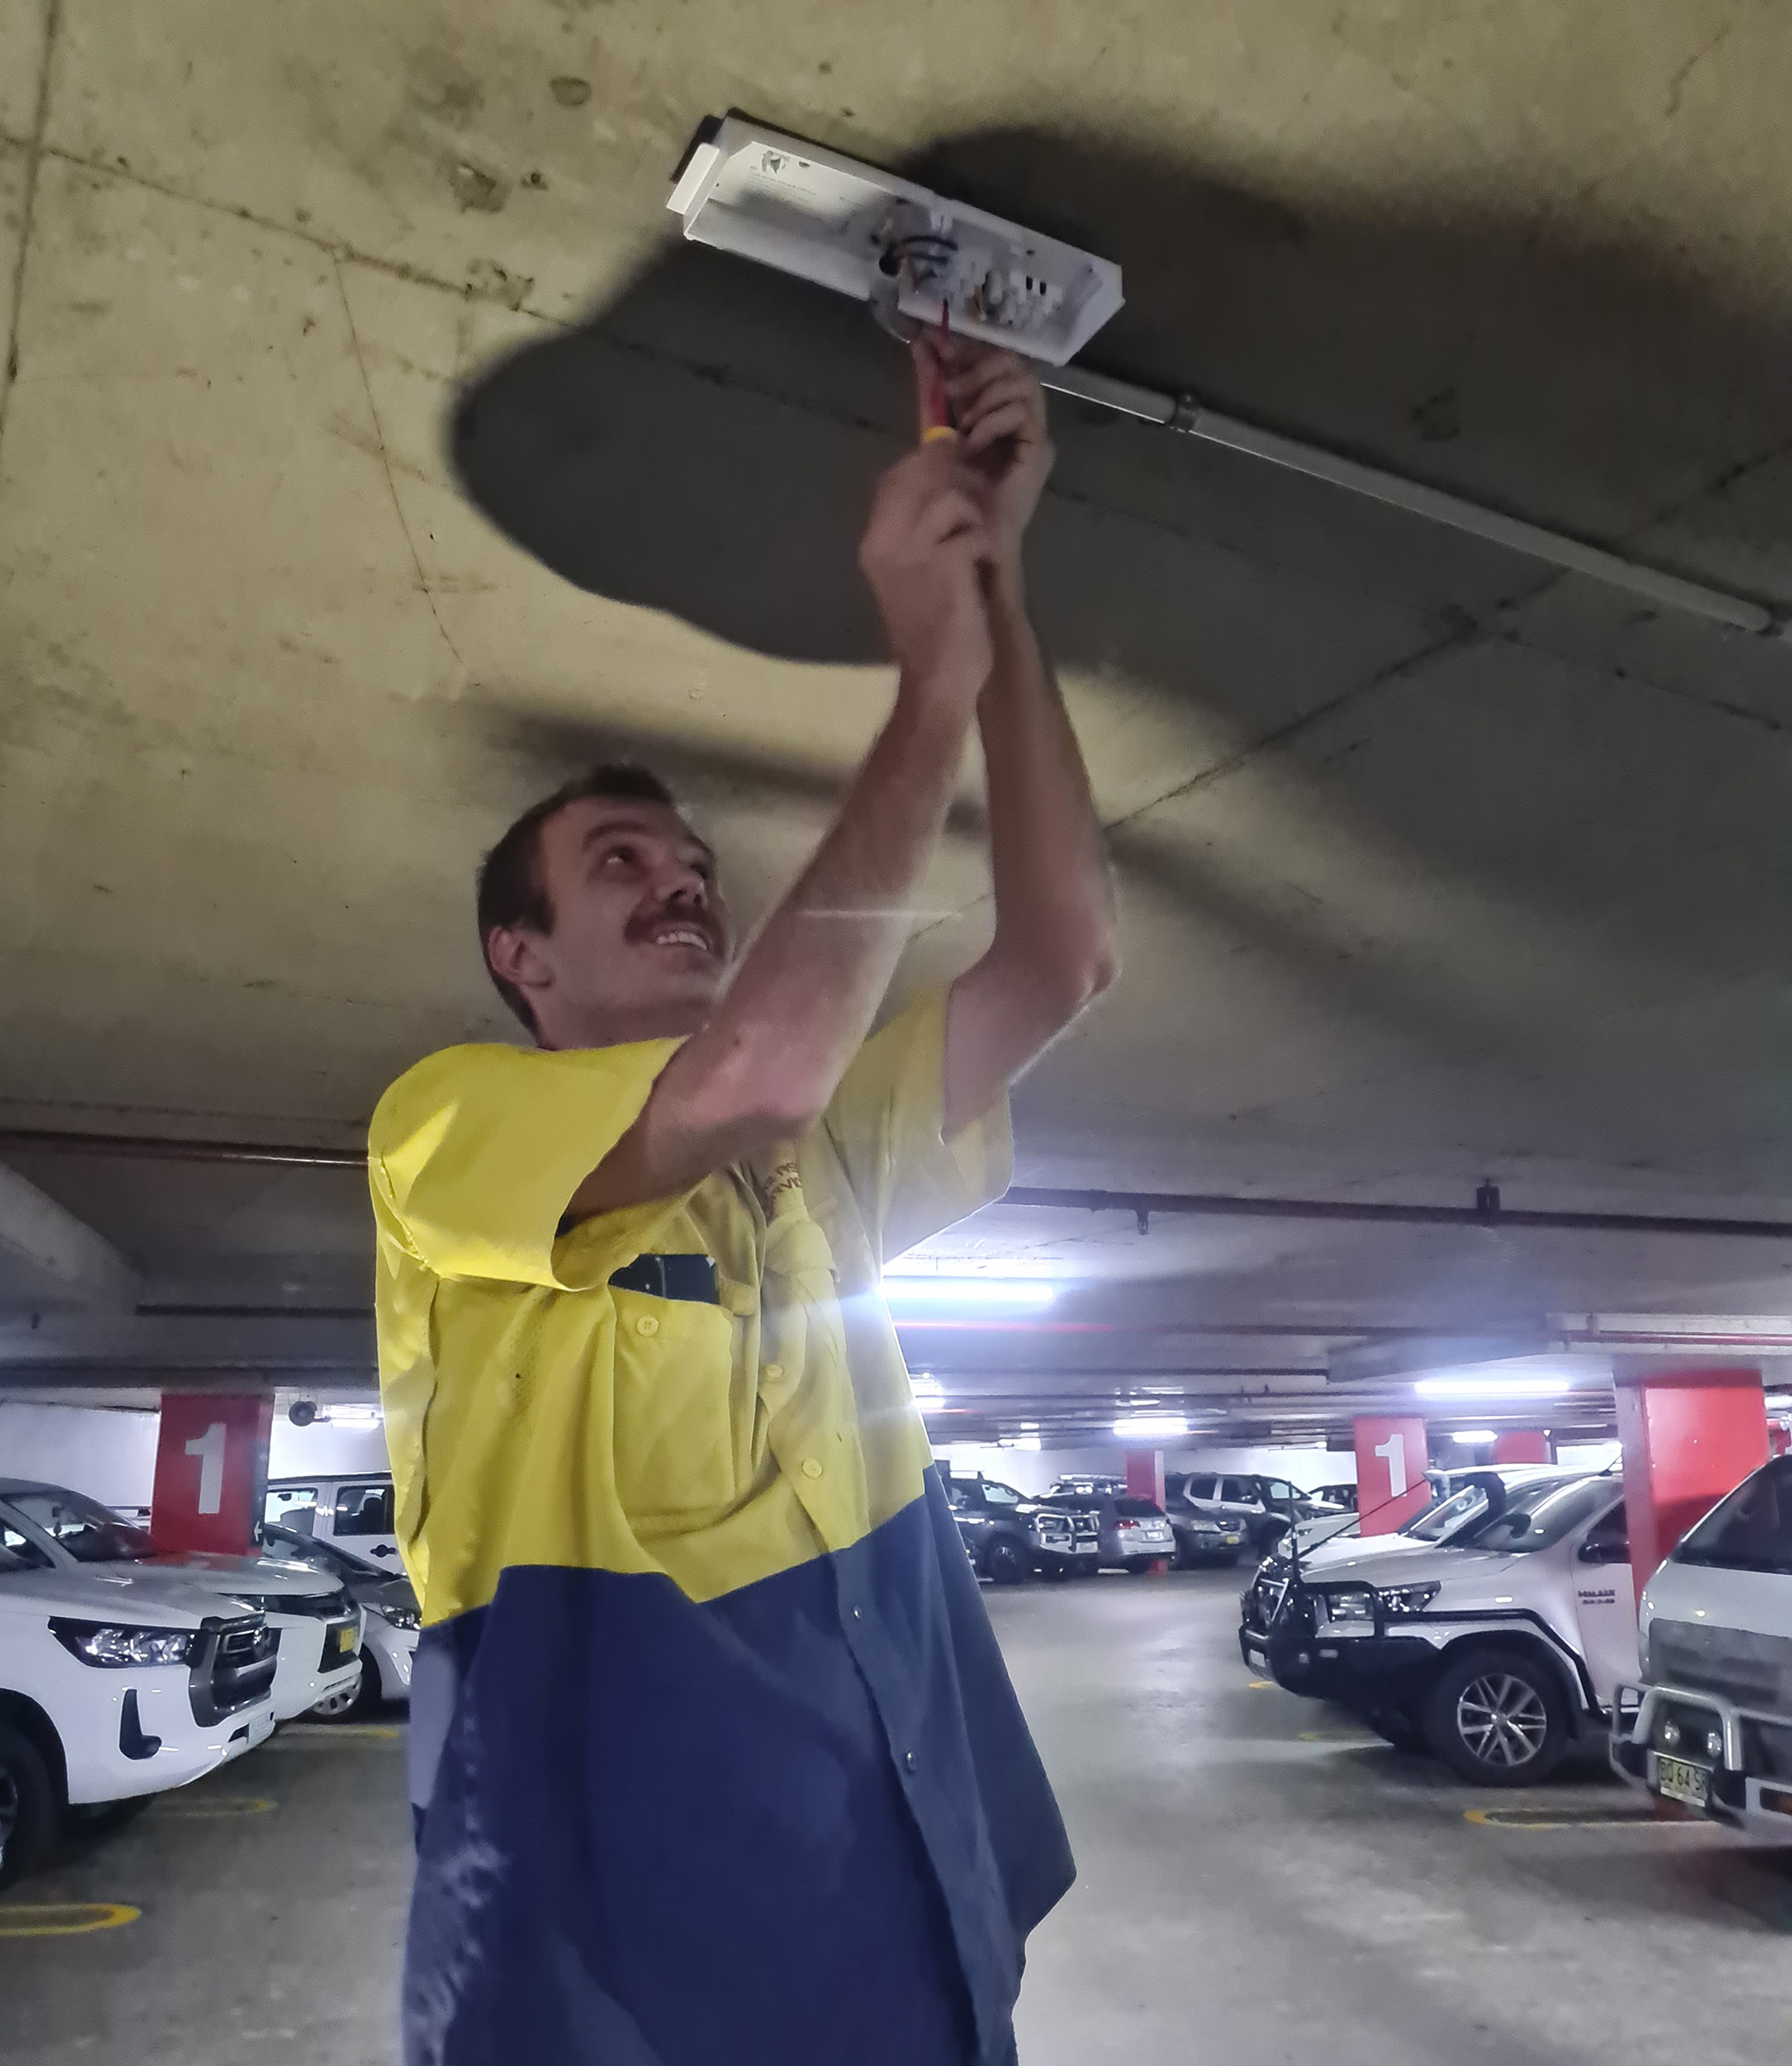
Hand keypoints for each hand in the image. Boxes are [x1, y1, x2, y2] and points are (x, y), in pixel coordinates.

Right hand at [858, 438, 993, 700]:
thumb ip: (912, 527)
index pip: (895, 476)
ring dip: (974, 518)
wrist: (936, 678)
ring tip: (977, 547)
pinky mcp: (943, 563)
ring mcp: (912, 550)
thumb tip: (936, 478)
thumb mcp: (907, 573)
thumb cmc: (928, 628)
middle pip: (922, 475)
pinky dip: (986, 546)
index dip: (929, 467)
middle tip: (974, 510)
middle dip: (956, 483)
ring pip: (951, 497)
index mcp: (873, 541)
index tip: (955, 478)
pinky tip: (982, 568)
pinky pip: (974, 530)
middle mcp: (884, 539)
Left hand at [937, 339, 1053, 576]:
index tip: (938, 345)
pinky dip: (993, 419)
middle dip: (976, 367)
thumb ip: (931, 391)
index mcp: (989, 409)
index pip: (988, 361)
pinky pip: (1022, 410)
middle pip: (1010, 361)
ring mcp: (1030, 432)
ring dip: (985, 395)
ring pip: (1022, 379)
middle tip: (951, 388)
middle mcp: (1015, 416)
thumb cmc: (947, 493)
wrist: (962, 538)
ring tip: (966, 426)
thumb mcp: (933, 429)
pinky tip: (975, 441)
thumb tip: (922, 345)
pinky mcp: (1038, 449)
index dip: (966, 348)